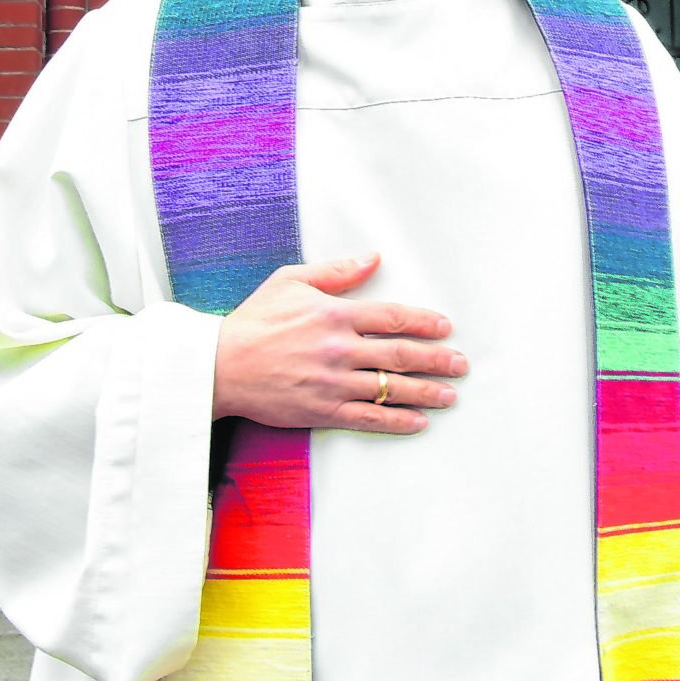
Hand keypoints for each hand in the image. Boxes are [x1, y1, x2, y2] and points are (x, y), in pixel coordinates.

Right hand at [211, 253, 463, 434]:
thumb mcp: (291, 281)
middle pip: (401, 354)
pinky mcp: (322, 410)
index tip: (446, 328)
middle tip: (461, 364)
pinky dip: (397, 421)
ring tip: (450, 395)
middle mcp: (340, 348)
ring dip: (426, 392)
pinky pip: (369, 418)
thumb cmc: (253, 321)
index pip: (394, 318)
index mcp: (335, 314)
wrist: (218, 366)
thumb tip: (373, 258)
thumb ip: (336, 271)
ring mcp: (333, 381)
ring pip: (390, 387)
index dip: (425, 323)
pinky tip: (418, 422)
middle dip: (437, 360)